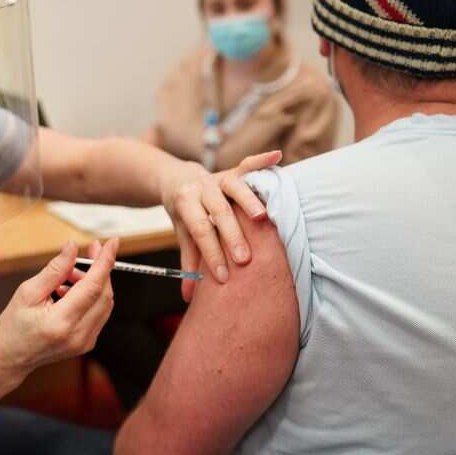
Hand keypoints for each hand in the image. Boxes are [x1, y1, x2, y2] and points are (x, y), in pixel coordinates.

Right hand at [0, 238, 117, 380]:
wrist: (10, 357)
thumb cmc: (14, 326)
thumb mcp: (28, 292)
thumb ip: (54, 269)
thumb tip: (72, 248)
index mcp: (61, 322)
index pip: (93, 287)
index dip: (104, 262)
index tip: (111, 243)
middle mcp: (77, 335)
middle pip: (104, 293)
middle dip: (101, 268)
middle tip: (90, 250)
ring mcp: (85, 342)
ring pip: (104, 302)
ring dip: (94, 282)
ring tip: (68, 276)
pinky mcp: (87, 343)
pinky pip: (99, 312)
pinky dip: (90, 296)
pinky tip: (71, 292)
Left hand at [159, 151, 280, 301]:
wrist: (178, 180)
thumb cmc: (186, 214)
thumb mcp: (183, 234)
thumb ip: (189, 261)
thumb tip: (188, 297)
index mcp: (186, 203)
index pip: (199, 230)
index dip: (211, 254)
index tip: (223, 277)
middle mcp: (202, 187)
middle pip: (218, 211)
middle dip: (231, 235)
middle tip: (244, 258)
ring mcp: (219, 176)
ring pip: (234, 186)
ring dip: (249, 201)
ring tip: (263, 218)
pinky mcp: (233, 169)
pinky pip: (248, 163)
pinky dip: (262, 160)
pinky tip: (278, 157)